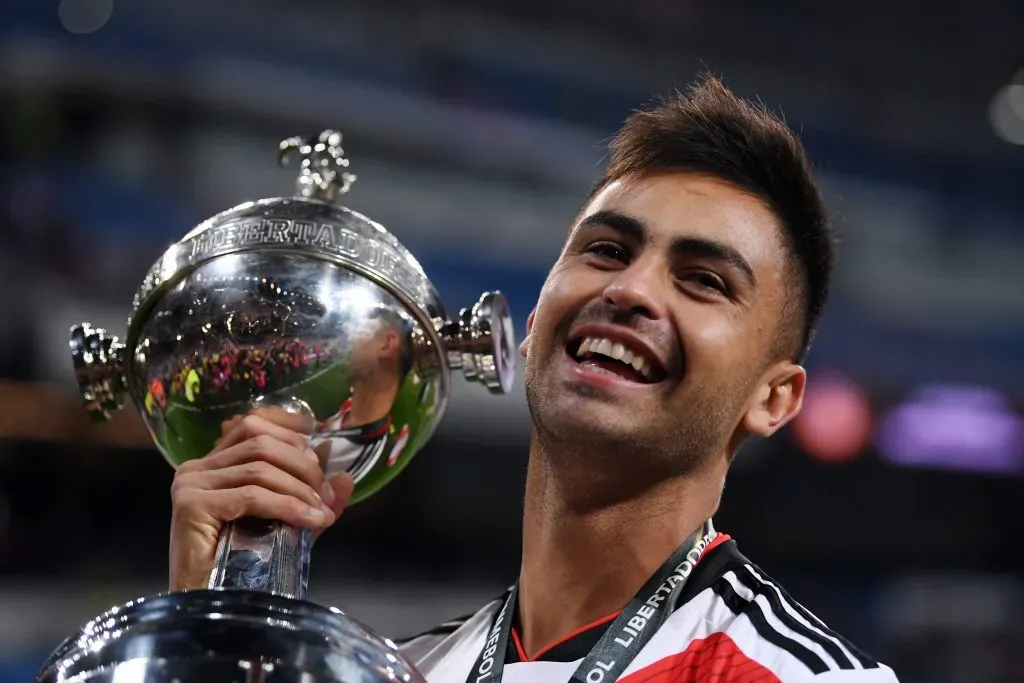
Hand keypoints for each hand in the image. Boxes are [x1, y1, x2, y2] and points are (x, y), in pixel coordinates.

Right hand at [168, 409, 353, 590]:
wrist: (210, 607)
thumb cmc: (242, 568)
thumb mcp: (285, 524)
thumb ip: (311, 499)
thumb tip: (345, 476)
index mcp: (213, 464)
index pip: (254, 426)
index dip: (291, 435)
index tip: (322, 457)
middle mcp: (196, 467)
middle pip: (261, 443)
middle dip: (304, 467)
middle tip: (326, 496)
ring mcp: (191, 483)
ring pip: (260, 468)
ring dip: (300, 489)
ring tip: (321, 512)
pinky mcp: (193, 504)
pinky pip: (252, 495)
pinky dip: (287, 505)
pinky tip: (309, 520)